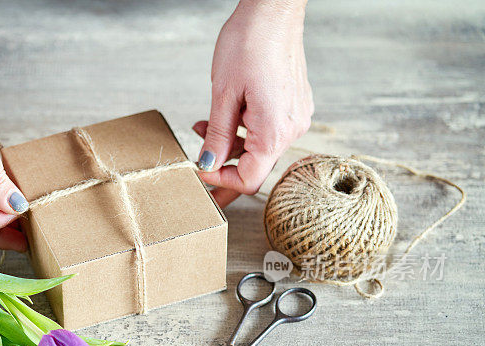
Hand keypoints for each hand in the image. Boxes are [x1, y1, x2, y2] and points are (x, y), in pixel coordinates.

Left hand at [194, 0, 312, 206]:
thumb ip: (217, 136)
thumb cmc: (249, 44)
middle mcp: (292, 129)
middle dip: (223, 165)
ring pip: (260, 148)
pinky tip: (225, 117)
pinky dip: (244, 130)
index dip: (220, 181)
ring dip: (230, 145)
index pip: (248, 179)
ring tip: (203, 128)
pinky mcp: (294, 106)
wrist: (274, 10)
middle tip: (197, 164)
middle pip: (256, 166)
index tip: (198, 173)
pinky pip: (267, 130)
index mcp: (274, 132)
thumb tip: (208, 164)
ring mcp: (296, 118)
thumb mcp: (223, 95)